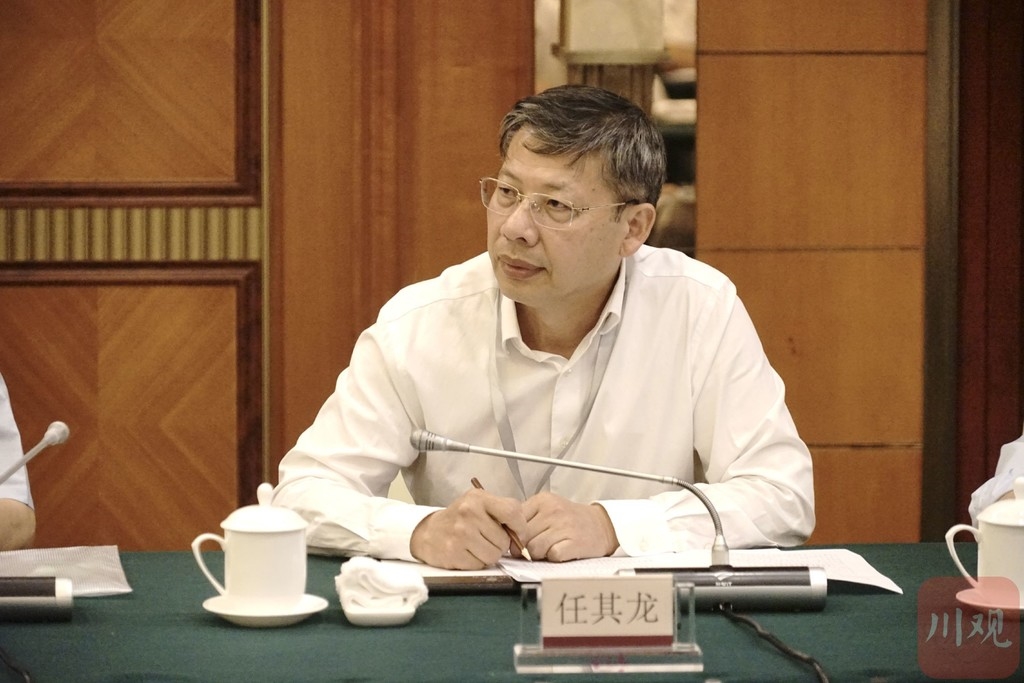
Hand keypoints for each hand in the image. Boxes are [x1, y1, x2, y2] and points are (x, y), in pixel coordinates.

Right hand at [410, 488, 527, 569]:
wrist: (428, 531)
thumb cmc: (460, 518)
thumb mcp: (479, 504)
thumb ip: (502, 512)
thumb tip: (523, 534)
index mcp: (478, 498)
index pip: (513, 512)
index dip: (520, 527)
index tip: (517, 534)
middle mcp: (469, 513)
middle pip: (504, 540)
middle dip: (500, 544)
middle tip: (487, 539)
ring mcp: (460, 534)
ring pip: (494, 555)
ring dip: (489, 555)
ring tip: (477, 546)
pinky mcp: (454, 553)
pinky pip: (480, 564)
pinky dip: (477, 562)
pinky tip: (467, 553)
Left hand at [522, 492, 617, 561]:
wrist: (602, 525)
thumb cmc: (571, 519)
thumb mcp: (548, 509)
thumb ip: (527, 519)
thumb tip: (508, 540)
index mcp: (542, 500)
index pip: (515, 521)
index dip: (515, 535)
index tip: (522, 540)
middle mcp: (553, 511)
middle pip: (523, 538)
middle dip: (527, 547)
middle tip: (540, 545)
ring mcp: (564, 526)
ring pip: (534, 549)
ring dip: (540, 554)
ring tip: (550, 548)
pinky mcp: (575, 542)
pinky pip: (552, 556)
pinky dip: (554, 558)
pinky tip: (561, 552)